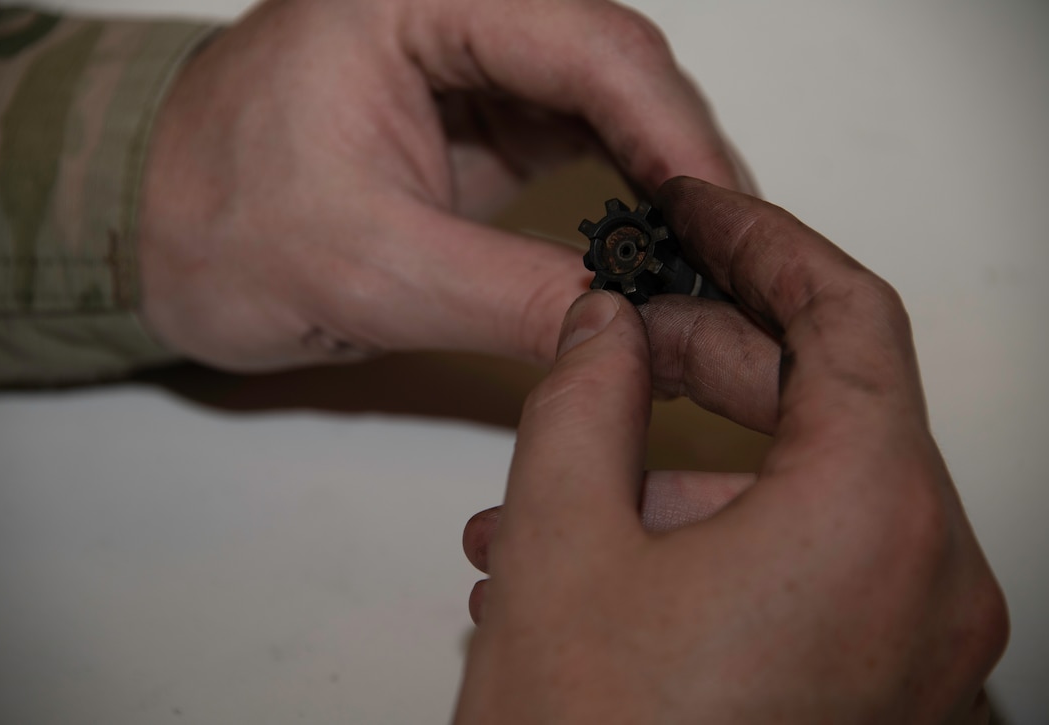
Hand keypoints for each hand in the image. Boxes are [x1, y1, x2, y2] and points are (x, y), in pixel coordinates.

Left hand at [136, 0, 751, 371]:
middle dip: (683, 159)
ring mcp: (475, 61)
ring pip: (612, 104)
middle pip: (616, 64)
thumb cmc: (220, 225)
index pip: (585, 42)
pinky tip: (654, 250)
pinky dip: (628, 197)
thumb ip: (512, 297)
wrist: (158, 235)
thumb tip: (634, 334)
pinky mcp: (483, 117)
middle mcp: (457, 9)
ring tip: (706, 263)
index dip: (671, 132)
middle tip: (733, 256)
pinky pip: (584, 143)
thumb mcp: (372, 272)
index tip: (720, 221)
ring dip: (665, 181)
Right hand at [455, 178, 1006, 723]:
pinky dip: (706, 541)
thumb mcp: (563, 538)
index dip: (765, 243)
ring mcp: (910, 648)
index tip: (701, 212)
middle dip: (706, 361)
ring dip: (681, 468)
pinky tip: (596, 558)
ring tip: (556, 482)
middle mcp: (928, 585)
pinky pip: (799, 570)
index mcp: (877, 522)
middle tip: (615, 338)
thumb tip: (602, 326)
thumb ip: (583, 396)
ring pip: (802, 496)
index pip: (848, 318)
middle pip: (826, 406)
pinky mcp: (870, 688)